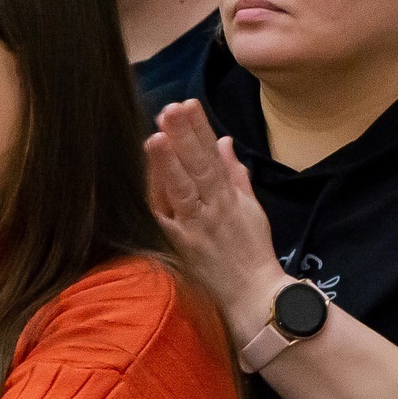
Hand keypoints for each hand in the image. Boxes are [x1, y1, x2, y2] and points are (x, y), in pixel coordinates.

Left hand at [146, 100, 290, 343]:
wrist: (253, 294)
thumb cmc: (250, 251)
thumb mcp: (250, 208)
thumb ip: (235, 174)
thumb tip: (224, 141)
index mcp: (231, 196)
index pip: (213, 155)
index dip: (200, 129)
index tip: (188, 104)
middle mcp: (216, 207)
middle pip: (199, 167)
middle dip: (185, 136)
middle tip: (170, 108)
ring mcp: (199, 226)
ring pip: (184, 190)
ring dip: (170, 163)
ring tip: (155, 136)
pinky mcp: (184, 246)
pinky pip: (169, 220)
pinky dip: (158, 198)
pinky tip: (144, 179)